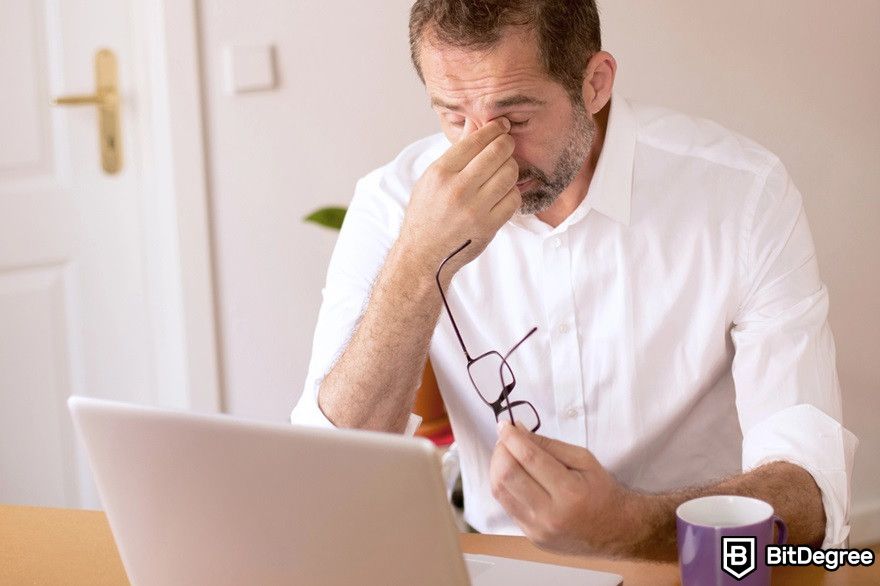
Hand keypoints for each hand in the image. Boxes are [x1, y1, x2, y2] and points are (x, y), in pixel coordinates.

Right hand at [400, 117, 520, 277]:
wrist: (424, 253)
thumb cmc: (426, 213)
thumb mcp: (432, 178)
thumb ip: (456, 152)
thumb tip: (474, 124)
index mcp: (440, 173)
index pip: (476, 140)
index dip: (494, 128)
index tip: (502, 125)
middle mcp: (457, 189)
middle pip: (497, 152)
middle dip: (507, 144)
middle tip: (507, 144)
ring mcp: (475, 209)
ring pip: (509, 174)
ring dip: (511, 168)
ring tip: (504, 170)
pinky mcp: (489, 226)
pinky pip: (513, 198)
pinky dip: (512, 193)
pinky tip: (503, 193)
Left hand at [490, 421, 641, 556]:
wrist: (616, 531)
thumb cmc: (602, 491)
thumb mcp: (584, 460)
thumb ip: (549, 445)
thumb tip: (519, 431)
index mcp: (569, 492)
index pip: (530, 459)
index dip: (512, 438)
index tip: (504, 424)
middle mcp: (550, 514)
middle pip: (508, 476)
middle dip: (501, 451)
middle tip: (505, 439)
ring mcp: (538, 529)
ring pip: (500, 491)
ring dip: (497, 467)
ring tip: (506, 454)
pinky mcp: (531, 536)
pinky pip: (506, 505)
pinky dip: (504, 485)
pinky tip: (511, 474)